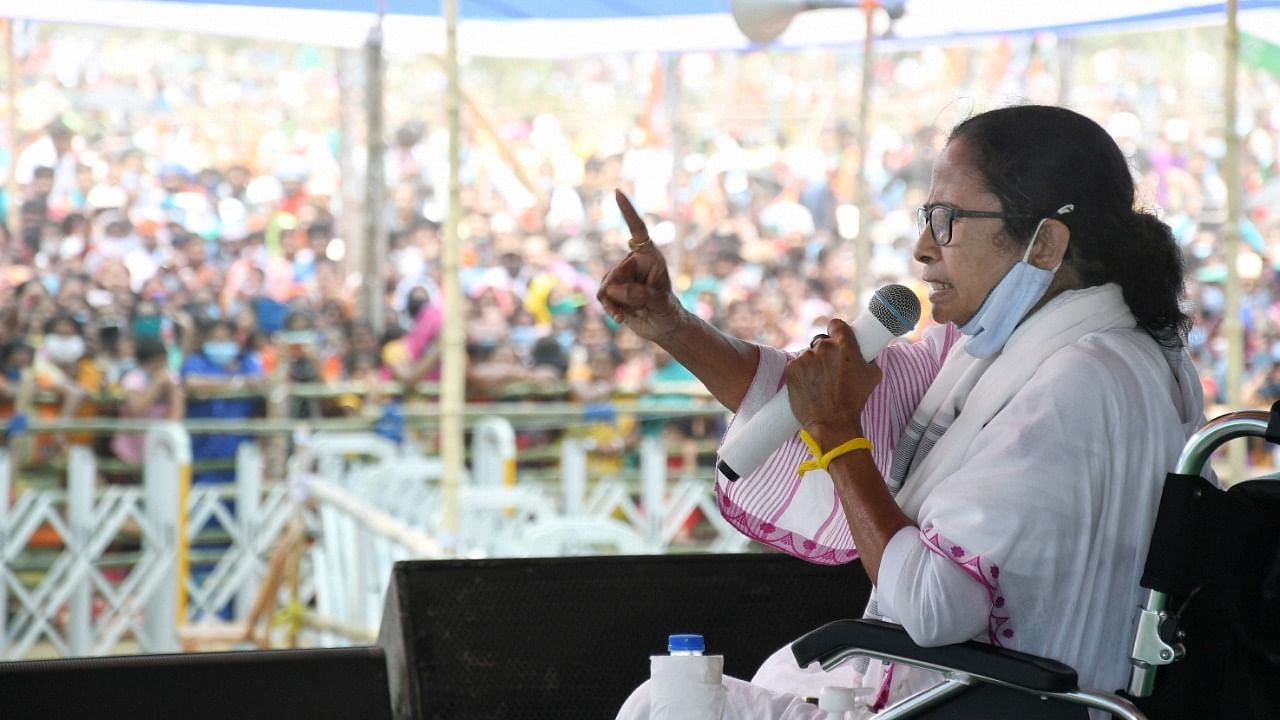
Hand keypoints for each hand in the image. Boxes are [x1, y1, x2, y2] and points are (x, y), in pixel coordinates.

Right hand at [596, 190, 683, 340]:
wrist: (663, 327)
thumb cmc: (668, 311)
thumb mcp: (660, 303)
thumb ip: (639, 295)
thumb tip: (615, 289)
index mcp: (650, 257)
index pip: (637, 230)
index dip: (628, 212)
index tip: (617, 192)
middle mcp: (634, 262)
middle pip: (616, 272)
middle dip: (619, 292)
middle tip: (632, 308)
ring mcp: (622, 276)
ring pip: (606, 285)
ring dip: (613, 303)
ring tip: (625, 316)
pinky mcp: (613, 289)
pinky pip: (603, 295)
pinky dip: (609, 308)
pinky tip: (620, 318)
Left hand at [785, 318, 882, 448]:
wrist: (832, 422)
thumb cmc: (854, 400)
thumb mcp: (873, 375)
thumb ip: (868, 357)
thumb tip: (866, 352)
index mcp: (844, 345)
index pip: (836, 324)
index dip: (836, 332)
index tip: (836, 340)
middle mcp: (824, 347)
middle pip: (822, 342)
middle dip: (825, 353)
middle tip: (830, 371)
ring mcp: (806, 357)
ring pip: (808, 355)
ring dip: (813, 364)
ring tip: (820, 384)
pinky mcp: (792, 368)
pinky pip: (797, 365)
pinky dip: (801, 373)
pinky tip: (809, 386)